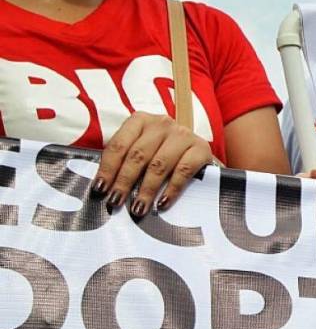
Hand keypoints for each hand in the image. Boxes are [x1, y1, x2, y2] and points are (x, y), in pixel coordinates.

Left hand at [93, 111, 212, 215]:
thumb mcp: (144, 149)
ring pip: (159, 165)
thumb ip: (126, 161)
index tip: (100, 189)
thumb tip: (105, 188)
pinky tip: (162, 203)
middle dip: (124, 182)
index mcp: (140, 120)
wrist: (199, 151)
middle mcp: (161, 124)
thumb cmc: (165, 153)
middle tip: (116, 201)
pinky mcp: (201, 149)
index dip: (107, 168)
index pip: (118, 145)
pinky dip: (171, 190)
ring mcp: (182, 135)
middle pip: (137, 155)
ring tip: (138, 208)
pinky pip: (183, 172)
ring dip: (146, 190)